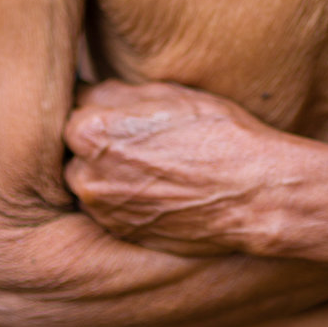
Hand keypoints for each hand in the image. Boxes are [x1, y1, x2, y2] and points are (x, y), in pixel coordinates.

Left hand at [62, 81, 284, 252]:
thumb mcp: (165, 94)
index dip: (97, 109)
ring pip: (89, 180)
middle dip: (96, 143)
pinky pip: (108, 209)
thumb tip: (84, 93)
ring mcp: (103, 209)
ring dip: (105, 173)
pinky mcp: (122, 234)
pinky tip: (156, 189)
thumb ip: (112, 94)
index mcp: (89, 130)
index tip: (118, 113)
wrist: (256, 193)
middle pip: (74, 149)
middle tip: (136, 140)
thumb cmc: (217, 133)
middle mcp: (86, 174)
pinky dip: (123, 199)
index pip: (71, 110)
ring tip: (150, 166)